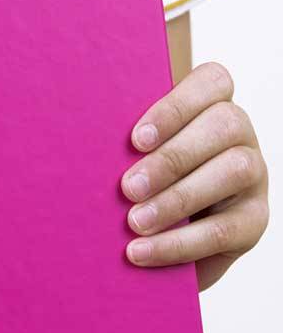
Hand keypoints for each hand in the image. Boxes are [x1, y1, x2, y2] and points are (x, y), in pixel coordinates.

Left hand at [121, 61, 268, 289]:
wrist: (158, 241)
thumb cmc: (136, 181)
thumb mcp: (130, 157)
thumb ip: (123, 145)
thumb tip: (76, 143)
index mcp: (209, 105)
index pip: (213, 81)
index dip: (175, 106)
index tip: (135, 138)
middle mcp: (239, 134)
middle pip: (224, 124)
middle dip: (172, 157)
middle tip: (127, 187)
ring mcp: (255, 175)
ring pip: (234, 171)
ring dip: (178, 198)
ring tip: (134, 221)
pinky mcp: (254, 221)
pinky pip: (225, 230)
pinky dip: (178, 243)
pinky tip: (142, 251)